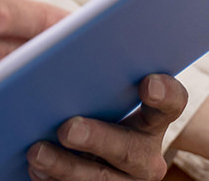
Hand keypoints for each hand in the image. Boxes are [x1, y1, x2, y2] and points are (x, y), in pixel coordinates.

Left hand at [25, 74, 186, 179]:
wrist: (89, 150)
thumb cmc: (91, 102)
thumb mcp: (100, 87)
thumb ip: (93, 66)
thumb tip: (56, 41)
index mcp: (152, 118)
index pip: (171, 102)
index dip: (165, 94)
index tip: (149, 84)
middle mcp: (145, 153)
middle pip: (129, 149)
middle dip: (96, 139)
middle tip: (67, 129)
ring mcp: (125, 179)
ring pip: (101, 179)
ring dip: (65, 167)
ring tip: (36, 152)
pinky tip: (36, 169)